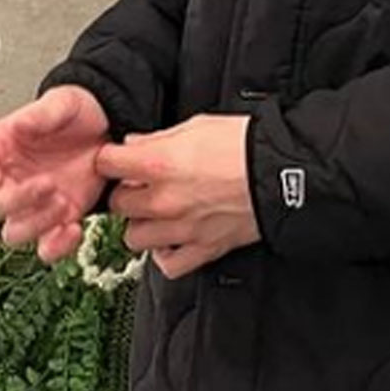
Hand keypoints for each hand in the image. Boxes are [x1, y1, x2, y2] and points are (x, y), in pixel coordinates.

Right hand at [0, 85, 109, 261]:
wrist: (108, 128)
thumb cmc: (76, 113)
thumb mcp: (63, 102)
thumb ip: (40, 114)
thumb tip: (20, 124)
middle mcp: (9, 180)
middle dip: (19, 200)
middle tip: (48, 184)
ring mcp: (32, 204)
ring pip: (15, 232)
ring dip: (37, 224)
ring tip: (64, 201)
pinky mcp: (56, 220)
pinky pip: (46, 246)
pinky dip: (58, 246)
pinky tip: (74, 228)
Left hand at [95, 113, 260, 279]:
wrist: (282, 172)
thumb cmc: (246, 144)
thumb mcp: (198, 125)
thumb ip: (159, 138)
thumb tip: (134, 144)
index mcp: (160, 163)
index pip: (107, 164)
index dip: (111, 159)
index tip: (118, 159)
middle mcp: (164, 200)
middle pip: (117, 204)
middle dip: (127, 192)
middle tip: (142, 184)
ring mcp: (181, 229)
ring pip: (134, 237)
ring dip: (143, 224)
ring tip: (159, 211)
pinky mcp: (202, 249)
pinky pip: (167, 265)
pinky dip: (166, 254)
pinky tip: (173, 237)